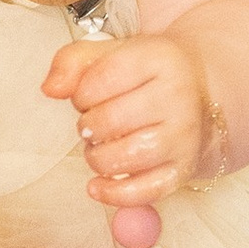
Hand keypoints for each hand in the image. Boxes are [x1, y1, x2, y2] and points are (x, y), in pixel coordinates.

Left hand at [40, 29, 218, 209]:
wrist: (198, 93)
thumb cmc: (145, 74)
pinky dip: (114, 194)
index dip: (80, 94)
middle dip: (88, 126)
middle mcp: (178, 97)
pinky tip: (97, 186)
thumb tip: (50, 89)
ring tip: (101, 147)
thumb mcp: (110, 54)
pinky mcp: (183, 169)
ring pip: (124, 157)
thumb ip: (71, 62)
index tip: (88, 96)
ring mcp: (184, 136)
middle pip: (109, 121)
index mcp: (159, 59)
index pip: (100, 80)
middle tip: (94, 124)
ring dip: (97, 158)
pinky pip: (144, 191)